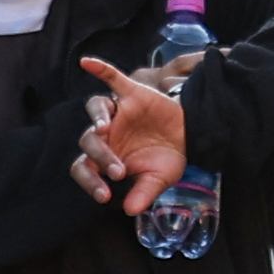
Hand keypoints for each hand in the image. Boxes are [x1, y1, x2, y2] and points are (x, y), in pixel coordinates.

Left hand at [70, 50, 192, 213]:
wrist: (191, 136)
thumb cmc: (167, 159)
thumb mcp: (157, 180)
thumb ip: (143, 193)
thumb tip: (130, 211)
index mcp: (105, 156)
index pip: (83, 168)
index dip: (89, 182)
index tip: (105, 195)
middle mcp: (105, 133)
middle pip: (89, 140)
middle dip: (102, 157)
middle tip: (120, 172)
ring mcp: (117, 112)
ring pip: (96, 107)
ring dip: (97, 117)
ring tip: (105, 129)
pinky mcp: (132, 93)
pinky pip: (112, 78)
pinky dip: (100, 69)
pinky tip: (86, 62)